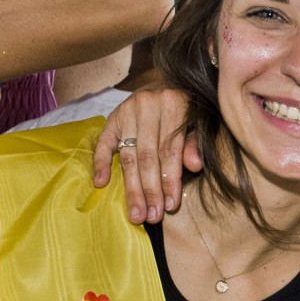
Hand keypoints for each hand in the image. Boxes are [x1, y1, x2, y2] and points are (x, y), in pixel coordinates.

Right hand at [93, 86, 202, 222]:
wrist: (166, 83)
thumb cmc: (186, 108)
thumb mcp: (198, 121)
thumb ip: (195, 142)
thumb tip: (194, 166)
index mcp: (174, 104)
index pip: (170, 151)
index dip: (170, 180)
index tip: (170, 206)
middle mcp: (149, 105)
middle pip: (148, 156)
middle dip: (150, 190)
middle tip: (151, 216)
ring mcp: (127, 110)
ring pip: (129, 155)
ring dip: (131, 187)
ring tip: (135, 212)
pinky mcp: (112, 116)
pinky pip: (103, 142)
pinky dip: (100, 162)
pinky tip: (101, 183)